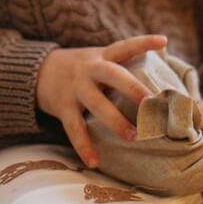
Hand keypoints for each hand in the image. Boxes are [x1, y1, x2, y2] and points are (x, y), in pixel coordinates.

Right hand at [36, 34, 167, 168]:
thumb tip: (164, 64)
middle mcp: (89, 69)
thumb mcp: (99, 58)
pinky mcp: (64, 107)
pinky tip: (94, 162)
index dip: (144, 42)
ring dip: (114, 120)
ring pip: (96, 103)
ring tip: (133, 136)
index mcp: (102, 56)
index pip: (125, 46)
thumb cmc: (83, 68)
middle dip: (131, 86)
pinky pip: (75, 128)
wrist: (38, 71)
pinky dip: (84, 146)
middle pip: (112, 74)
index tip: (163, 41)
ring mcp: (76, 88)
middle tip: (150, 100)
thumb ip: (123, 64)